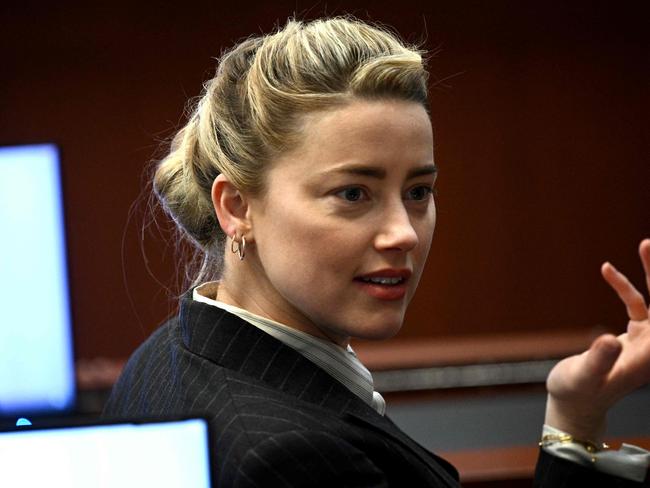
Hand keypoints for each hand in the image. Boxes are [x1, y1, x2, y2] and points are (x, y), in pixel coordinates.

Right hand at [544, 238, 649, 441]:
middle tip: (649, 243)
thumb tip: (611, 339)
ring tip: (645, 244)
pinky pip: (636, 304)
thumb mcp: (584, 377)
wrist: (574, 405)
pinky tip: (607, 269)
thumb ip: (598, 359)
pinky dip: (624, 286)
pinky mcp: (635, 336)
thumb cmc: (578, 394)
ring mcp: (647, 340)